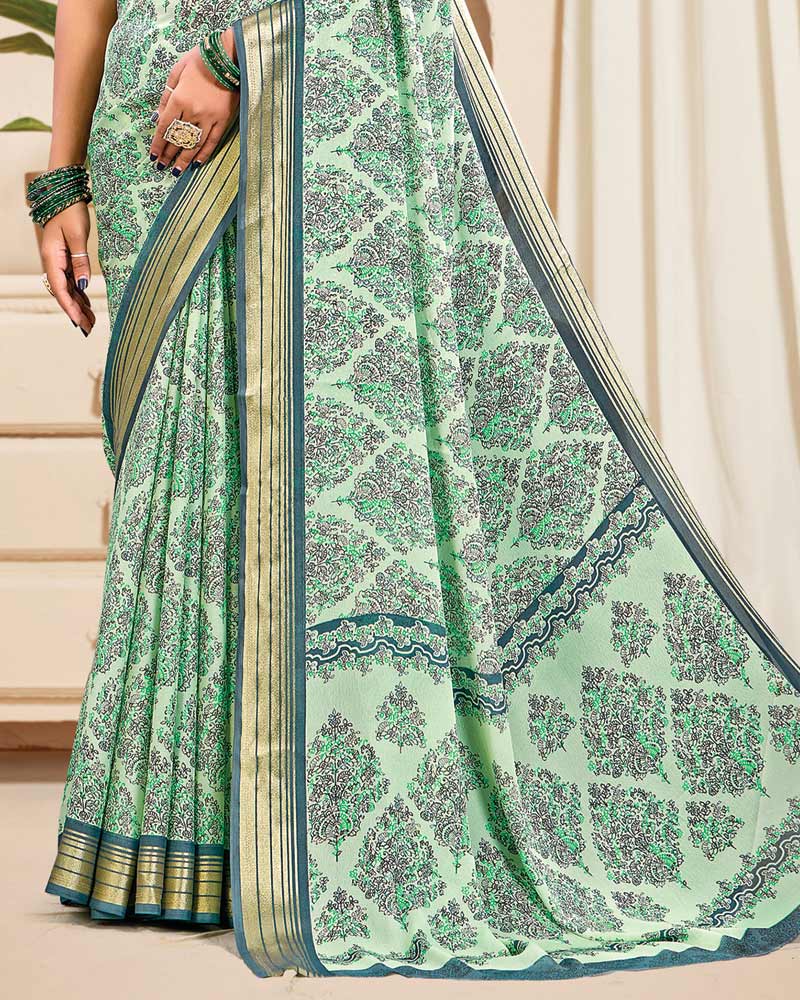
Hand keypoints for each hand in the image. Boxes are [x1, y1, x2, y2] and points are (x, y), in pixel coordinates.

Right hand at [41, 200, 95, 335]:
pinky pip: (71, 281)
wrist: (65, 195)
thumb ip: (81, 261)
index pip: (60, 288)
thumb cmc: (70, 211)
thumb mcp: (78, 236)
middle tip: (88, 329)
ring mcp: (58, 261)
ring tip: (91, 321)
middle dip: (75, 311)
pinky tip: (88, 304)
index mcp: (52, 257)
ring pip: (68, 288)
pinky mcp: (66, 258)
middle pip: (64, 292)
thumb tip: (83, 285)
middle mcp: (53, 262)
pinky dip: (80, 293)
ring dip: (79, 305)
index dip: (69, 307)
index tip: (79, 321)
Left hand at [150, 28, 238, 173]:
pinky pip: (212, 142)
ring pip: (194, 144)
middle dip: (168, 154)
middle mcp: (193, 111)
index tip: (154, 156)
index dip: (158, 144)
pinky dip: (204, 154)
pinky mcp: (223, 120)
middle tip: (162, 167)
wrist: (227, 57)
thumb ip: (166, 95)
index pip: (164, 127)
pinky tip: (196, 163)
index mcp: (179, 98)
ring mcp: (209, 118)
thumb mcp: (177, 72)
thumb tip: (156, 118)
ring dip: (184, 159)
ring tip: (176, 172)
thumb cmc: (199, 61)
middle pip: (178, 138)